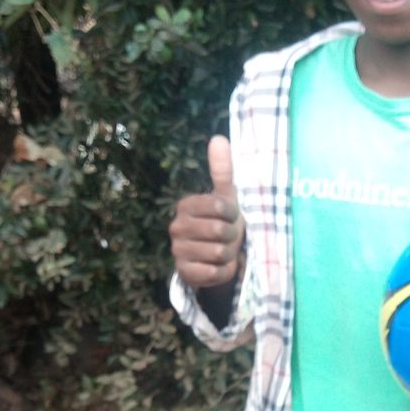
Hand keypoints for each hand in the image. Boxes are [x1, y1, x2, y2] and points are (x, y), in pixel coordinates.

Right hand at [169, 135, 244, 287]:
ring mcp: (177, 250)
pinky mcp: (183, 272)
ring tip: (224, 252)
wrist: (217, 259)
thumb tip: (219, 138)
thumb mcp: (227, 198)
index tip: (232, 216)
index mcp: (186, 205)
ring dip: (229, 255)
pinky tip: (219, 267)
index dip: (234, 214)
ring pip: (218, 252)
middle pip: (220, 231)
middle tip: (229, 237)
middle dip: (233, 236)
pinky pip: (214, 272)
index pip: (220, 206)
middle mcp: (176, 226)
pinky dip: (224, 271)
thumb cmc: (224, 223)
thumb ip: (222, 170)